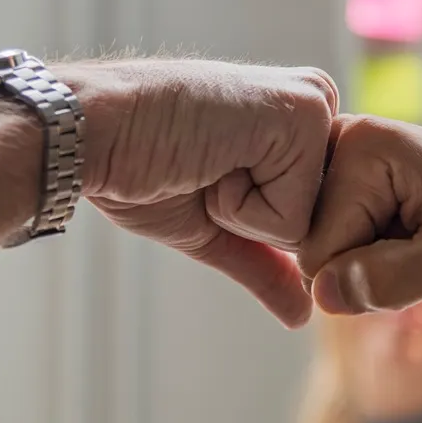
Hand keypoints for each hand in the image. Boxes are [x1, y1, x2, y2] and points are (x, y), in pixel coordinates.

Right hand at [65, 59, 338, 327]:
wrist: (96, 132)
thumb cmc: (141, 167)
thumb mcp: (212, 226)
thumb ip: (264, 264)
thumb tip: (303, 315)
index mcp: (302, 127)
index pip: (318, 220)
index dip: (257, 225)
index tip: (208, 176)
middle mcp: (321, 107)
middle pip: (325, 225)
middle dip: (257, 222)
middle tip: (207, 170)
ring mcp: (317, 107)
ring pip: (312, 225)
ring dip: (246, 214)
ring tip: (208, 163)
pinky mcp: (306, 114)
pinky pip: (295, 218)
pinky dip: (242, 208)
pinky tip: (211, 159)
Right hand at [297, 117, 421, 313]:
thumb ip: (394, 280)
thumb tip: (322, 294)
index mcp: (361, 148)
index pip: (318, 252)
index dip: (367, 276)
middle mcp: (339, 138)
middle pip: (312, 246)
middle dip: (364, 266)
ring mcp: (339, 153)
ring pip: (320, 245)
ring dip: (366, 259)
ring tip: (416, 238)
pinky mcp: (345, 170)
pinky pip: (331, 234)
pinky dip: (367, 248)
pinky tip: (405, 232)